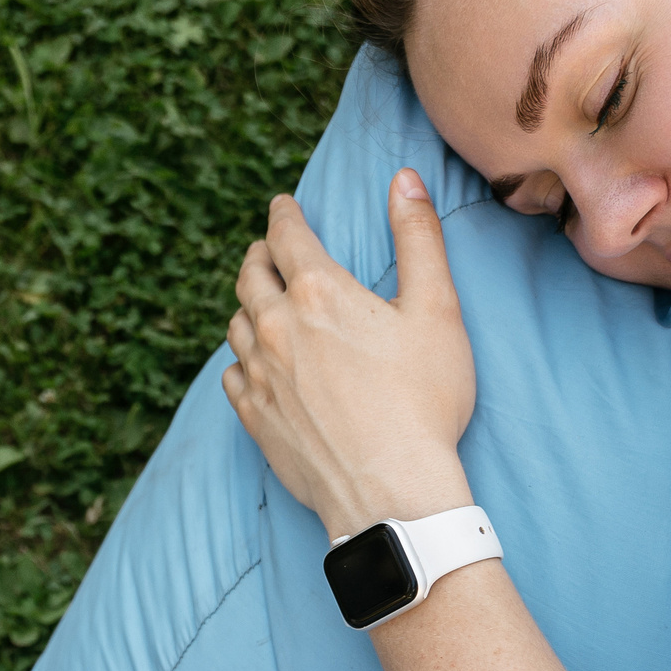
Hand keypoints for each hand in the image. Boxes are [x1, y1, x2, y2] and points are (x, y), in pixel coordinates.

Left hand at [222, 169, 474, 539]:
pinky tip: (254, 361)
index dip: (283, 213)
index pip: (286, 234)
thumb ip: (419, 238)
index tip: (282, 204)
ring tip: (261, 301)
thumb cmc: (423, 402)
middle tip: (269, 249)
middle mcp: (276, 327)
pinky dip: (241, 358)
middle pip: (251, 275)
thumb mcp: (437, 310)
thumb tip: (404, 179)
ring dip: (248, 304)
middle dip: (260, 254)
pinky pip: (232, 375)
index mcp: (319, 292)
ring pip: (237, 323)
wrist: (391, 491)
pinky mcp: (254, 417)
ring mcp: (259, 375)